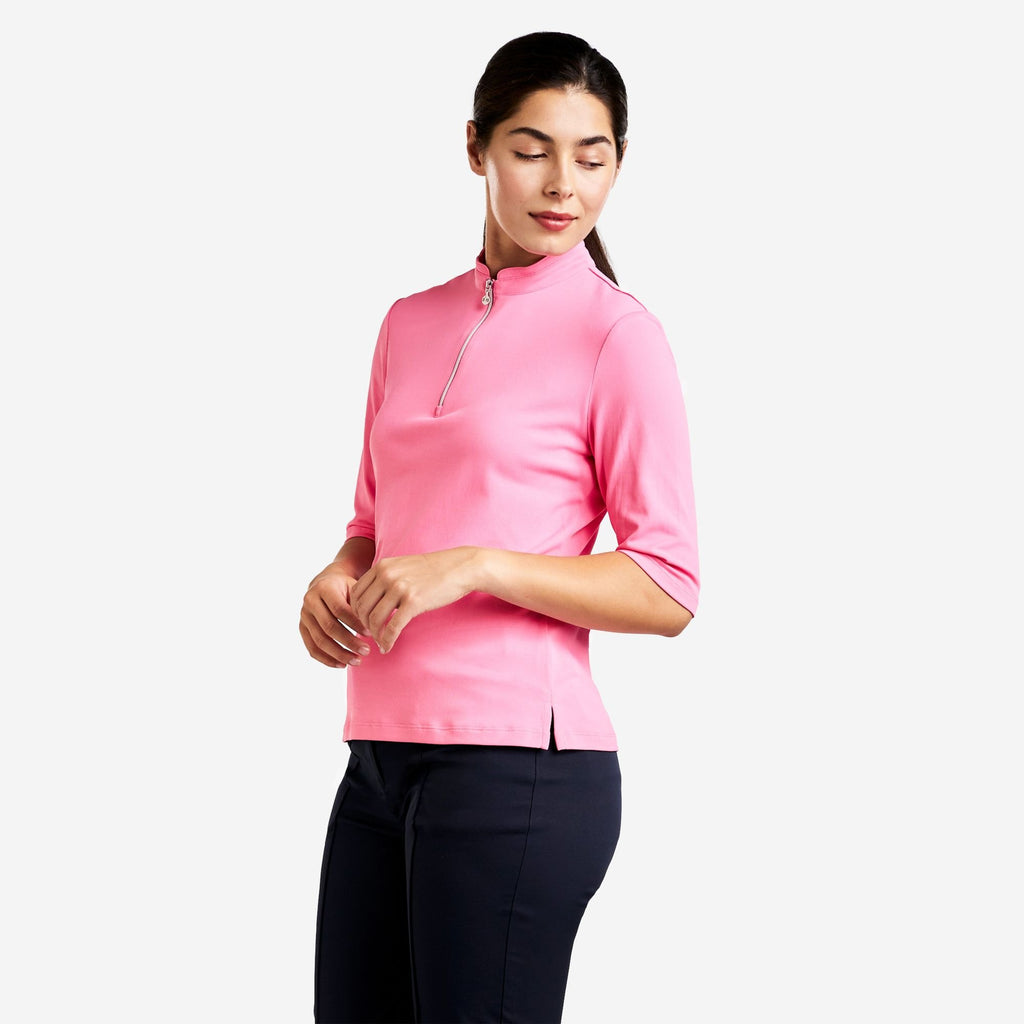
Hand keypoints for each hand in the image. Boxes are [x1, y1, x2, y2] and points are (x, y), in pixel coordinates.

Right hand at [299, 563, 373, 668]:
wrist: (326, 583)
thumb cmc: (346, 587)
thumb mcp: (355, 588)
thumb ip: (363, 604)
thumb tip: (381, 626)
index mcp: (324, 588)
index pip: (339, 610)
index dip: (355, 624)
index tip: (371, 634)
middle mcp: (310, 601)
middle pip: (329, 627)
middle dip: (349, 642)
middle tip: (367, 651)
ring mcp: (304, 615)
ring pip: (319, 640)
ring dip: (339, 654)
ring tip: (357, 661)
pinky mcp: (302, 628)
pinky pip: (312, 648)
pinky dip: (326, 659)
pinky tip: (342, 665)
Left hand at [349, 546, 480, 653]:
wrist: (459, 567)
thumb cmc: (432, 570)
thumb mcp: (403, 566)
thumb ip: (385, 577)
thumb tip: (371, 599)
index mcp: (382, 566)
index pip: (356, 593)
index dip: (355, 611)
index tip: (364, 622)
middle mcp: (387, 575)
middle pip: (361, 608)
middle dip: (363, 625)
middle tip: (370, 635)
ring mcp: (400, 588)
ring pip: (374, 619)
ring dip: (374, 635)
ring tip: (380, 642)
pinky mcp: (414, 602)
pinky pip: (392, 627)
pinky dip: (387, 641)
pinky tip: (387, 647)